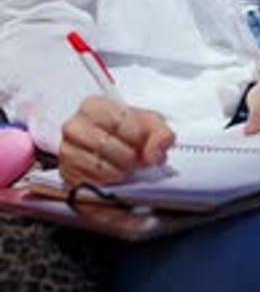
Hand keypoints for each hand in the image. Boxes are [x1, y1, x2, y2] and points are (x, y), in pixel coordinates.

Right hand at [59, 96, 174, 185]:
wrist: (109, 142)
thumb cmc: (129, 130)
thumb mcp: (150, 123)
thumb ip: (161, 135)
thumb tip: (154, 155)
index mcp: (93, 106)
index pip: (118, 123)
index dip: (138, 137)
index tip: (146, 145)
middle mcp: (74, 126)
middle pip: (108, 147)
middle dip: (131, 157)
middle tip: (139, 160)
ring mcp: (67, 151)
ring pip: (101, 168)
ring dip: (122, 172)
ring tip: (129, 168)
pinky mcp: (67, 175)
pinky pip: (92, 185)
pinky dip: (110, 185)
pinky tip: (117, 178)